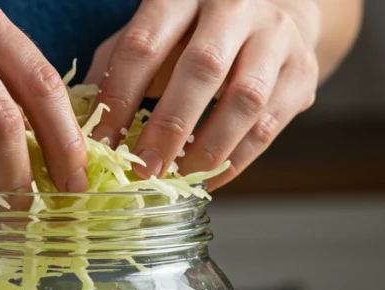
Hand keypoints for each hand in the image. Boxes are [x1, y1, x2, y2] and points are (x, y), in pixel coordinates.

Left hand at [85, 0, 321, 189]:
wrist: (280, 8)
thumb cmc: (200, 29)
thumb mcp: (156, 31)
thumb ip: (119, 65)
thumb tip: (82, 120)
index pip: (144, 44)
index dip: (119, 98)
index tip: (100, 145)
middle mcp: (234, 6)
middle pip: (203, 67)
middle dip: (169, 125)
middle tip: (144, 168)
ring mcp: (275, 36)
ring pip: (245, 98)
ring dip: (208, 147)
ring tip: (179, 177)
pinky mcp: (303, 70)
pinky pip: (270, 124)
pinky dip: (237, 159)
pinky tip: (210, 177)